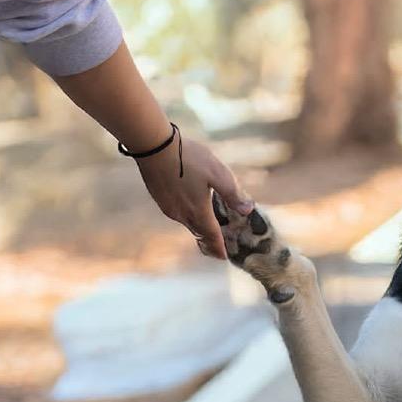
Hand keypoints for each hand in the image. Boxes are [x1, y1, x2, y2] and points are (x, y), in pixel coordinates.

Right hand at [135, 134, 252, 259]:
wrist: (153, 144)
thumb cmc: (188, 157)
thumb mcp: (218, 173)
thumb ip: (233, 193)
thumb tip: (248, 210)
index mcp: (198, 211)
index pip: (211, 236)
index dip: (219, 247)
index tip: (224, 257)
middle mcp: (181, 214)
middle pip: (198, 232)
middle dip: (209, 241)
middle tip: (217, 248)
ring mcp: (168, 207)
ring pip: (187, 223)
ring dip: (197, 228)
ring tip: (206, 229)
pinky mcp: (159, 198)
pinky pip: (177, 214)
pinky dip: (187, 217)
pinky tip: (189, 208)